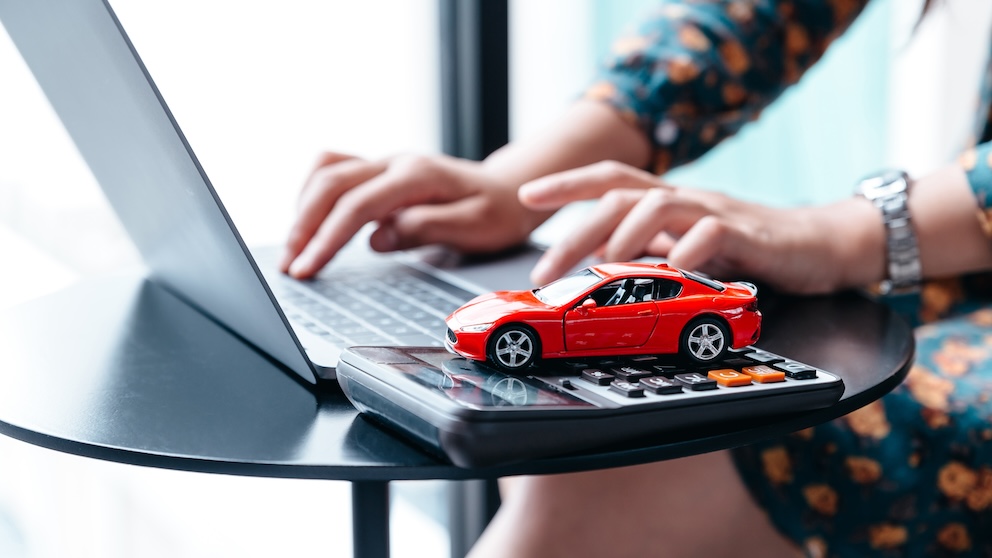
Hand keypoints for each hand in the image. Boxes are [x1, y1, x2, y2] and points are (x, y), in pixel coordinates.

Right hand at [281, 152, 548, 278]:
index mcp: (417, 175)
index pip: (357, 205)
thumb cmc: (497, 212)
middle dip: (303, 226)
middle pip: (330, 183)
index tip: (307, 269)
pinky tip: (312, 226)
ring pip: (326, 171)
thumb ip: (425, 229)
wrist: (510, 189)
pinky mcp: (380, 172)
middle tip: (289, 265)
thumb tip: (377, 239)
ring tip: (295, 248)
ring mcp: (385, 163)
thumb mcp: (474, 227)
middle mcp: (395, 162)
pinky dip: (315, 197)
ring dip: (304, 208)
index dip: (327, 238)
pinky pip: (335, 173)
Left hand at [518, 161, 882, 293]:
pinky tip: (673, 270)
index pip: (609, 180)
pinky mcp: (746, 234)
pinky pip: (712, 235)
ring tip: (604, 263)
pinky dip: (688, 251)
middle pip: (621, 196)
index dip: (567, 184)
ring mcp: (715, 212)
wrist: (818, 246)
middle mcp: (685, 199)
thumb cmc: (747, 249)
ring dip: (626, 234)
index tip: (526, 195)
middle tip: (546, 268)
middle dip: (577, 229)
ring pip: (660, 205)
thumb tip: (598, 256)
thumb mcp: (686, 248)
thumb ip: (648, 248)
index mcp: (667, 201)